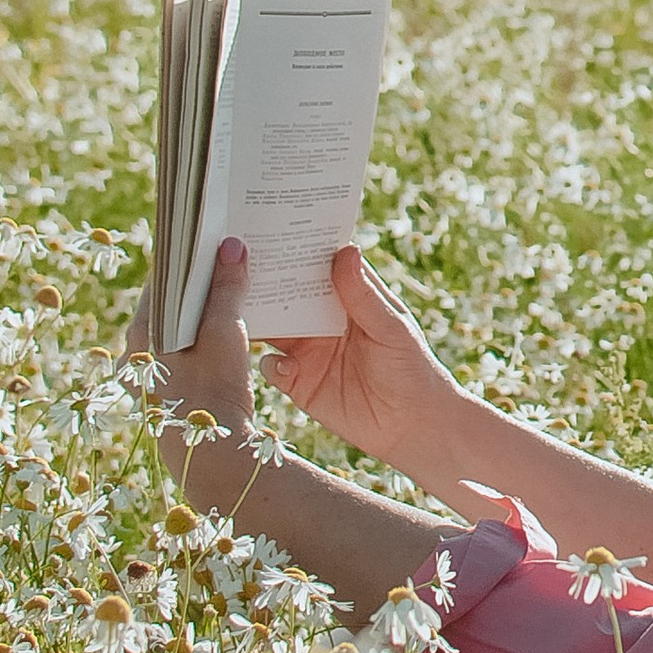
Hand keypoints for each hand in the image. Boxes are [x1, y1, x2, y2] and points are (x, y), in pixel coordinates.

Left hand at [126, 238, 260, 488]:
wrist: (215, 463)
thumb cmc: (211, 395)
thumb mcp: (223, 335)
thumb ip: (227, 290)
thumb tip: (231, 246)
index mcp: (139, 336)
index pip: (158, 282)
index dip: (184, 257)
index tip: (209, 237)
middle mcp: (140, 354)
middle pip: (171, 303)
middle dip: (200, 281)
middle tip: (229, 255)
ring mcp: (157, 375)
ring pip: (183, 327)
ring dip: (208, 307)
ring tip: (239, 285)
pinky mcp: (177, 391)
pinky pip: (193, 348)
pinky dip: (211, 332)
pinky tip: (239, 326)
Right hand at [262, 243, 461, 471]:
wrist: (413, 425)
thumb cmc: (412, 367)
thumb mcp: (392, 327)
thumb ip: (364, 295)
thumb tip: (345, 251)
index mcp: (346, 299)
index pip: (316, 267)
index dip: (297, 249)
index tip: (272, 228)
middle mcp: (320, 321)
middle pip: (286, 295)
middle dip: (265, 280)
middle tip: (240, 265)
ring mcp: (307, 351)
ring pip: (272, 329)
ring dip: (258, 320)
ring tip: (241, 309)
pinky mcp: (299, 384)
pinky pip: (274, 369)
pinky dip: (271, 364)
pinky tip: (281, 365)